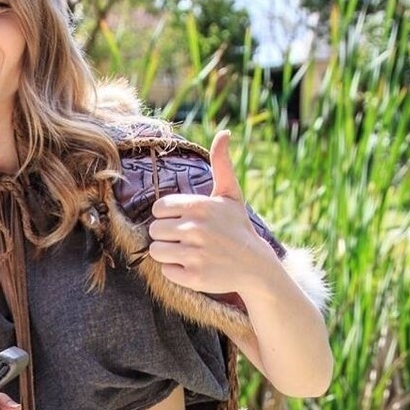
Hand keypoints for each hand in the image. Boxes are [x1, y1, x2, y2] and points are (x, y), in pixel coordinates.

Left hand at [146, 128, 266, 292]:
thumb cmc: (238, 228)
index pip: (159, 209)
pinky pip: (166, 271)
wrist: (256, 266)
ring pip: (156, 251)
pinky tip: (195, 267)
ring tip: (188, 252)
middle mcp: (195, 229)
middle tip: (186, 239)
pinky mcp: (193, 277)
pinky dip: (177, 271)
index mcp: (199, 206)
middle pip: (154, 231)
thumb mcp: (231, 195)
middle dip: (167, 235)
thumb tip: (224, 133)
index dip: (167, 216)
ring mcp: (194, 254)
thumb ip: (222, 164)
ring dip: (168, 253)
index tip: (183, 221)